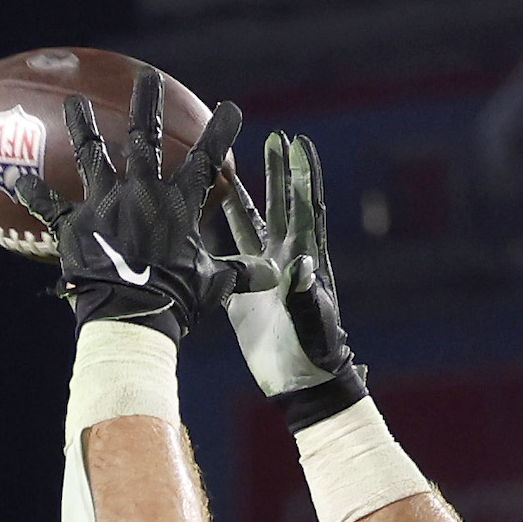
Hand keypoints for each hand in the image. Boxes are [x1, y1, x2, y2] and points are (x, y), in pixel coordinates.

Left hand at [14, 73, 237, 340]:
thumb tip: (271, 277)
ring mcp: (104, 204)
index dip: (219, 133)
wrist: (131, 317)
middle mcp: (140, 192)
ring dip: (81, 125)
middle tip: (146, 76)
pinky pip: (47, 204)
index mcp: (178, 204)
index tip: (229, 108)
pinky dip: (31, 191)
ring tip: (73, 100)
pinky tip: (14, 178)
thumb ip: (238, 273)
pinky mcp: (73, 225)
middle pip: (144, 138)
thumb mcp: (212, 285)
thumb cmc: (176, 301)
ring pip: (91, 154)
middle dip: (146, 104)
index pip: (205, 160)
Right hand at [209, 129, 367, 419]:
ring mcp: (265, 274)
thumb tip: (301, 265)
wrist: (302, 383)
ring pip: (251, 225)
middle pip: (279, 206)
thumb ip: (307, 296)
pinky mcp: (247, 292)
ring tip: (230, 165)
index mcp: (304, 260)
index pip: (303, 209)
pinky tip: (206, 217)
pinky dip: (220, 234)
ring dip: (242, 196)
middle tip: (274, 138)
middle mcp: (285, 259)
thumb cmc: (316, 355)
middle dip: (276, 173)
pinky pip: (231, 255)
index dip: (300, 177)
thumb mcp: (314, 325)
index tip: (298, 143)